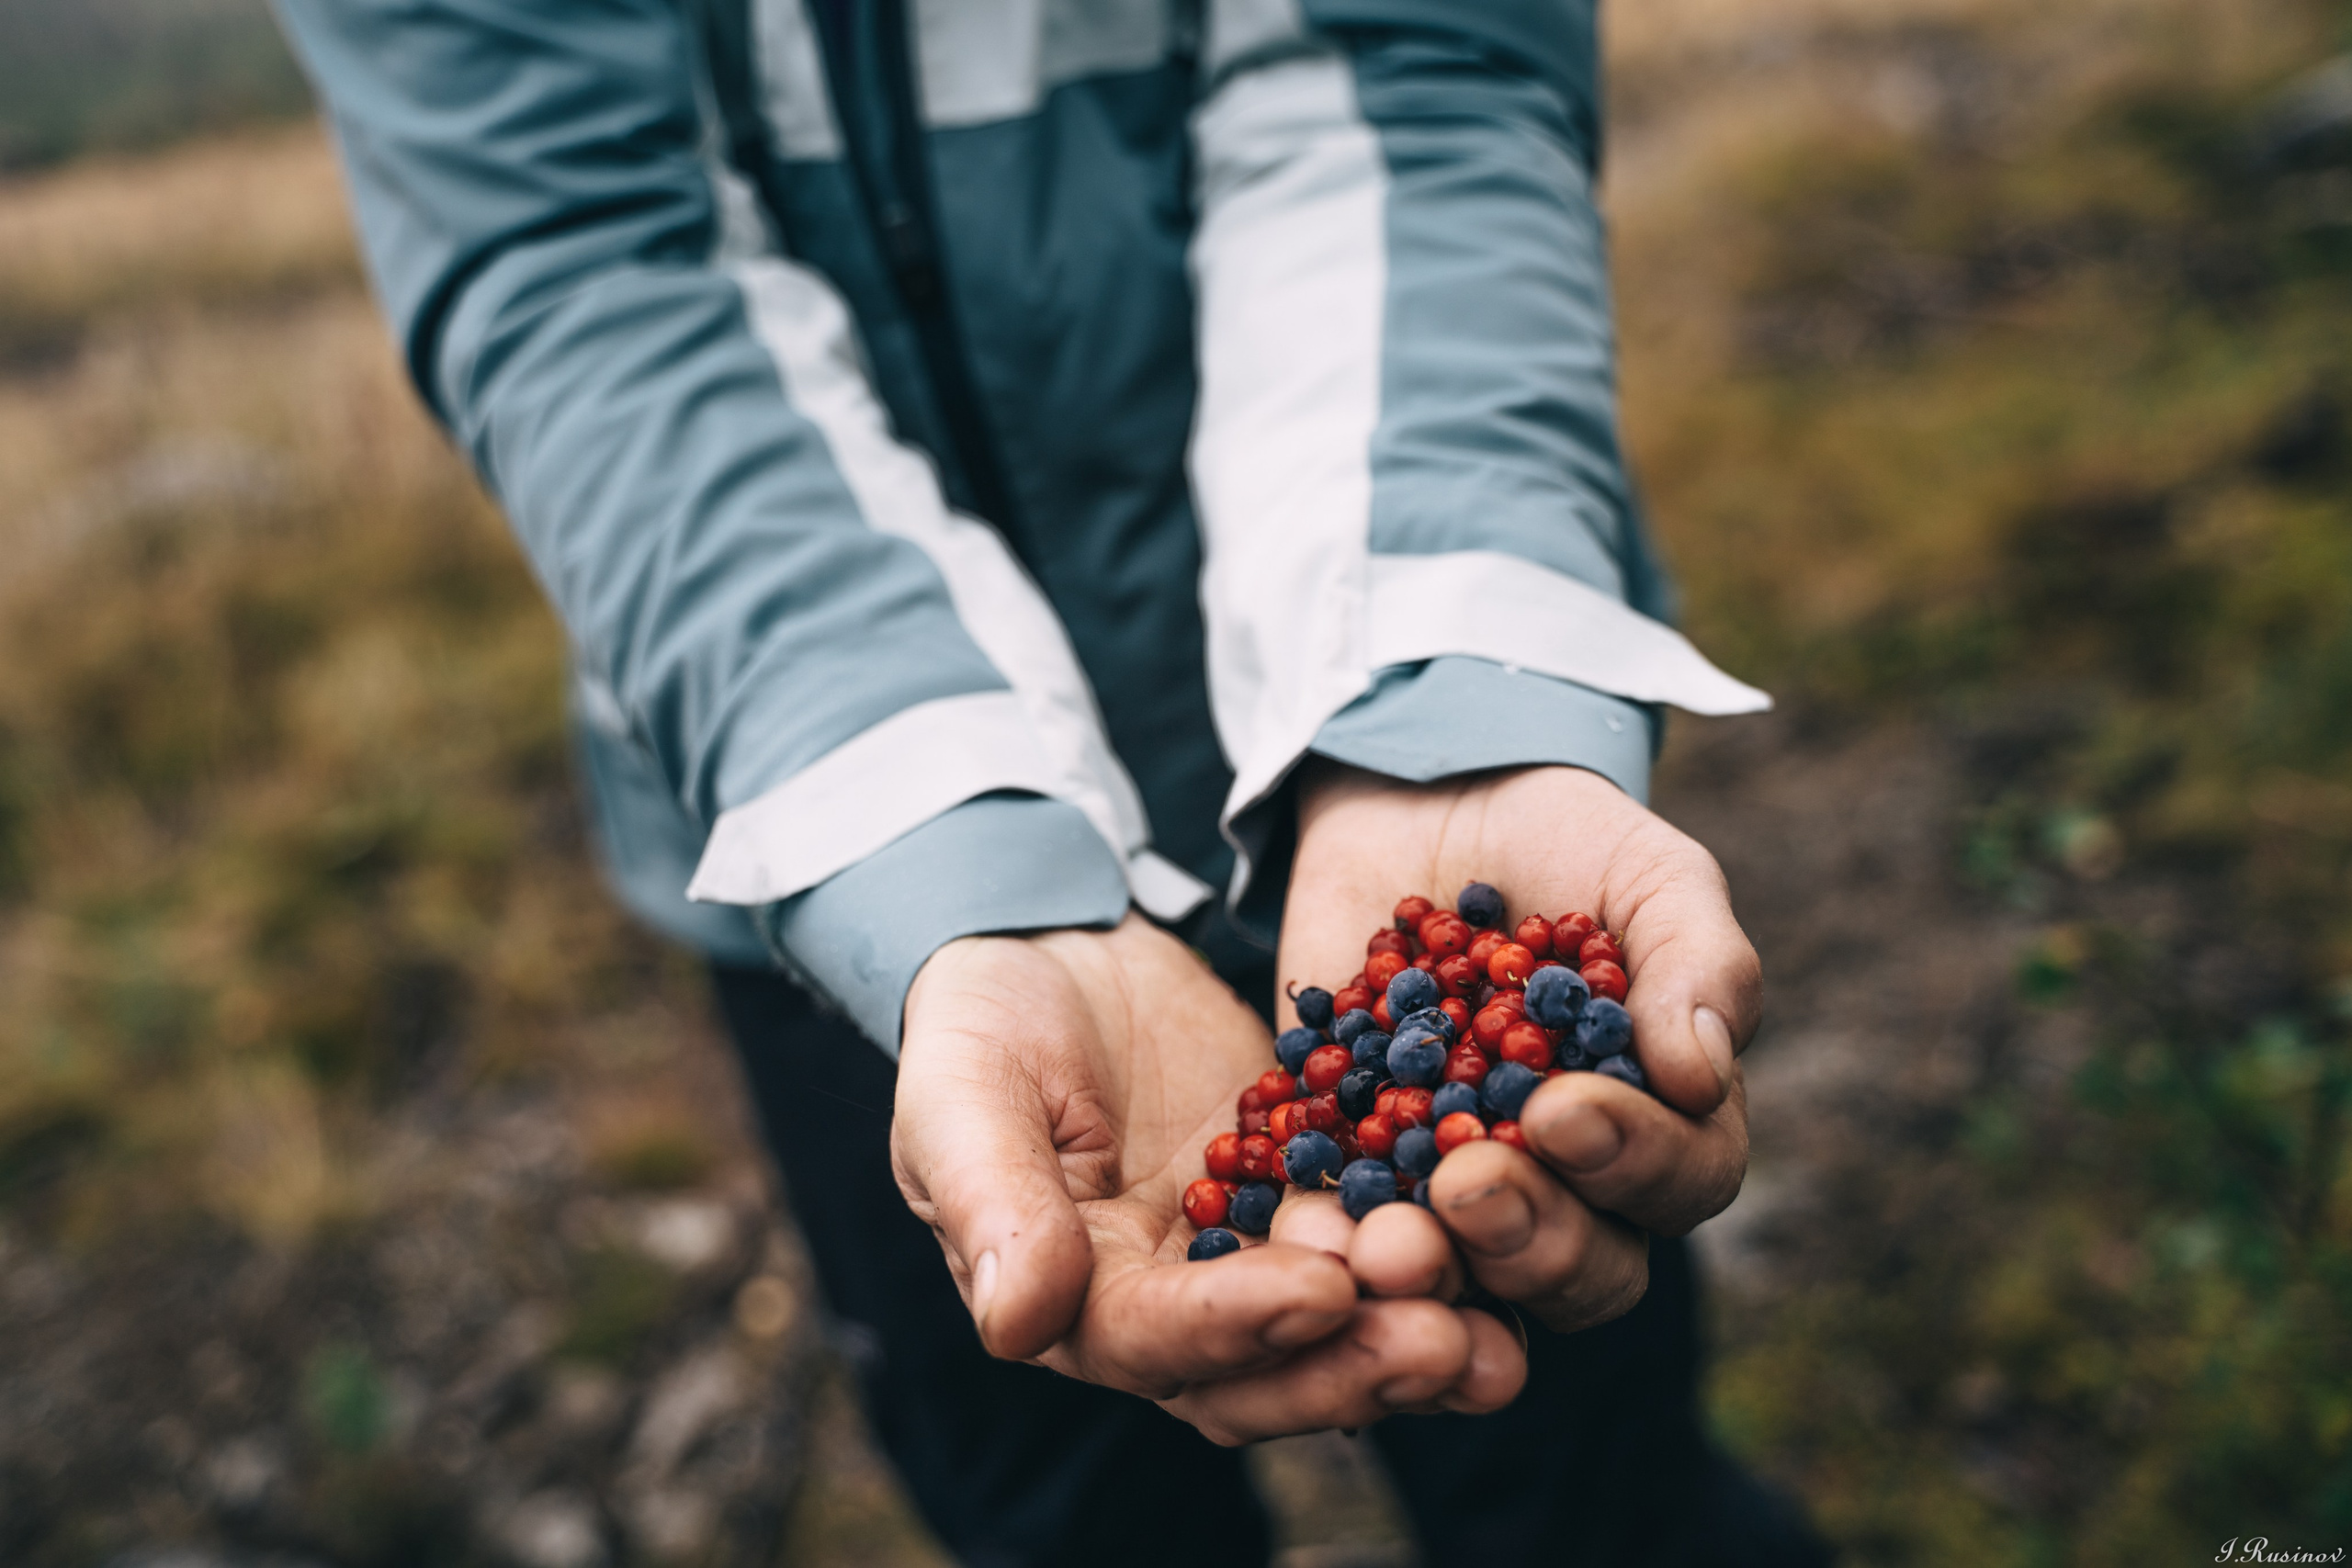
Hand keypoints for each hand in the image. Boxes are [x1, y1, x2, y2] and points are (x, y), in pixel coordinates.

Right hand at [893, 915, 1527, 1443]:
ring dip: (1420, 1336)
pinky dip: (1452, 1259)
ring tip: (1499, 1334)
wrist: (1049, 945)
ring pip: (1343, 1329)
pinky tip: (1522, 1250)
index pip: (1159, 1340)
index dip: (1237, 1324)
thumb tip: (1018, 1324)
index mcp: (1077, 1305)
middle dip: (1357, 1363)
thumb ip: (991, 1204)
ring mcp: (1254, 1259)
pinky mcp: (1317, 1199)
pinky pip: (1384, 1240)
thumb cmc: (982, 1019)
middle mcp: (1175, 1309)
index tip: (1320, 1289)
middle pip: (1271, 1368)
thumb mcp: (962, 1095)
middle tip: (1446, 1339)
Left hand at [1279, 763, 1755, 1331]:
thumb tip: (1701, 1078)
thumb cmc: (1567, 842)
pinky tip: (1302, 1226)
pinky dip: (1326, 1237)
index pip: (1682, 1181)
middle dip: (1531, 1238)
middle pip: (1583, 1268)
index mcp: (1668, 1124)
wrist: (1422, 803)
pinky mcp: (1355, 1169)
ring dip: (1430, 1267)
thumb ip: (1697, 962)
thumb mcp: (1649, 875)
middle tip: (1469, 1181)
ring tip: (1388, 1239)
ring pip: (1466, 1277)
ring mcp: (1458, 1189)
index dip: (1632, 1162)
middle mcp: (1573, 1186)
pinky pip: (1345, 1231)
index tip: (1562, 1109)